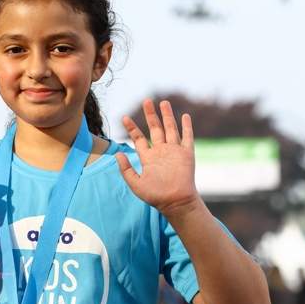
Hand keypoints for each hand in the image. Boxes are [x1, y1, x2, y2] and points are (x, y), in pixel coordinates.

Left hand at [115, 99, 199, 217]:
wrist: (175, 202)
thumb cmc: (155, 196)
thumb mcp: (135, 183)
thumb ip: (126, 169)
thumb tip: (117, 154)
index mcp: (149, 158)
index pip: (139, 139)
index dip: (132, 128)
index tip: (124, 117)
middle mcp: (161, 152)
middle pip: (155, 129)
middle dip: (151, 115)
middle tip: (146, 101)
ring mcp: (175, 152)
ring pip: (171, 129)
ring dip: (167, 116)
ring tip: (163, 103)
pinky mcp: (187, 154)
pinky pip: (187, 137)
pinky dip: (187, 126)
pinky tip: (184, 116)